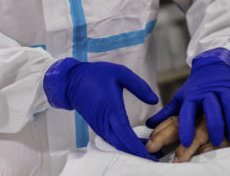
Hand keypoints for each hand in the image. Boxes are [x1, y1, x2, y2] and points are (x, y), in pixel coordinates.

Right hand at [43, 58, 158, 159]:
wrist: (73, 81)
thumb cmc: (97, 75)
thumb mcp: (121, 73)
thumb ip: (139, 86)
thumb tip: (154, 100)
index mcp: (110, 109)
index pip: (124, 133)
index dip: (136, 146)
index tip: (148, 154)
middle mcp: (104, 122)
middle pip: (122, 144)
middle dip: (138, 153)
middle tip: (156, 157)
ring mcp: (100, 126)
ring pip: (117, 144)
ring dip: (132, 150)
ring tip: (151, 151)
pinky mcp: (98, 127)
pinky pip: (112, 140)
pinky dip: (124, 144)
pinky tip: (137, 144)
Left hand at [146, 48, 229, 146]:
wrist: (213, 65)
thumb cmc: (196, 88)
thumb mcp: (181, 98)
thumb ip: (167, 113)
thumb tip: (149, 124)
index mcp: (192, 95)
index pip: (187, 112)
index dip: (185, 127)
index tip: (185, 142)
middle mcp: (209, 90)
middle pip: (212, 109)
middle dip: (214, 126)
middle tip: (216, 141)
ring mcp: (225, 87)